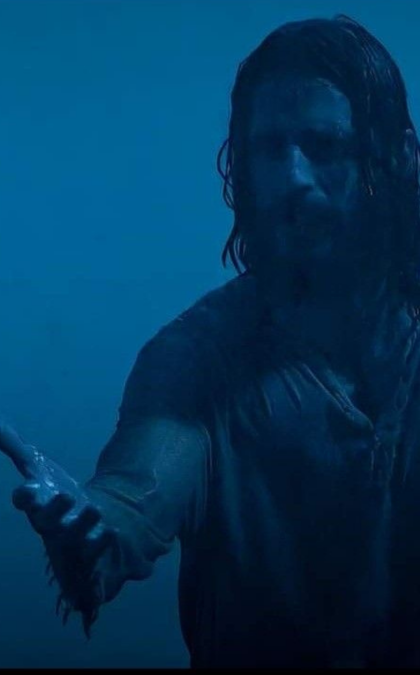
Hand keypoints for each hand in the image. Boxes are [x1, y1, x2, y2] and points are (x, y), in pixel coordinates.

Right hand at [0, 420, 116, 633]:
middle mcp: (51, 524)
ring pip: (74, 538)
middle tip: (67, 495)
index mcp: (37, 503)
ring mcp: (71, 540)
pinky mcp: (90, 554)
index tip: (26, 490)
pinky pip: (94, 554)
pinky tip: (112, 532)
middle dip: (55, 510)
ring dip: (83, 525)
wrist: (82, 526)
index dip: (25, 496)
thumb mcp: (38, 467)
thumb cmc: (53, 494)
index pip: (25, 500)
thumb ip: (17, 447)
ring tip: (95, 508)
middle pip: (48, 521)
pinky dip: (101, 546)